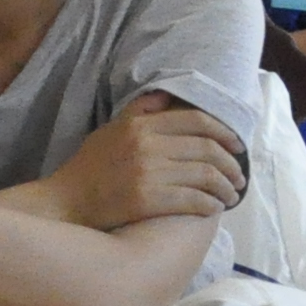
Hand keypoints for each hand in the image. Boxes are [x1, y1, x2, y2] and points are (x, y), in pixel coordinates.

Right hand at [45, 92, 248, 228]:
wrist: (66, 202)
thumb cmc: (89, 168)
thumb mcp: (110, 130)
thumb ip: (139, 112)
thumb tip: (166, 96)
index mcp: (141, 125)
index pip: (197, 121)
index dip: (225, 133)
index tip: (237, 147)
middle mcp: (147, 145)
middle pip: (207, 148)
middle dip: (231, 165)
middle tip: (239, 178)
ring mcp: (147, 172)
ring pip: (206, 175)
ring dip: (226, 188)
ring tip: (230, 196)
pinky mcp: (147, 199)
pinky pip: (193, 199)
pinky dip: (210, 205)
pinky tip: (213, 209)